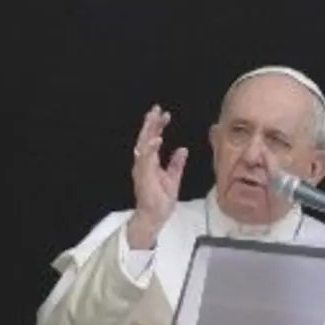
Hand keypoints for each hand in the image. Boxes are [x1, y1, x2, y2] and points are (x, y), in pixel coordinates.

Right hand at [127, 105, 188, 248]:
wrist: (154, 216)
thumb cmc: (161, 200)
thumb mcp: (173, 178)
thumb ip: (176, 163)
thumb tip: (183, 150)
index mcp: (150, 162)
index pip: (153, 140)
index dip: (158, 126)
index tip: (165, 114)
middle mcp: (143, 163)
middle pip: (146, 138)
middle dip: (151, 122)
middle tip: (156, 108)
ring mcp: (142, 168)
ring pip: (143, 144)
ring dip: (149, 130)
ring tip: (155, 117)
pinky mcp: (143, 175)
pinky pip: (146, 159)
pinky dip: (150, 148)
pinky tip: (156, 139)